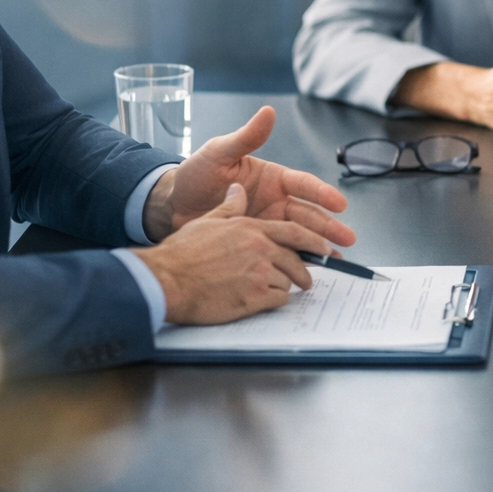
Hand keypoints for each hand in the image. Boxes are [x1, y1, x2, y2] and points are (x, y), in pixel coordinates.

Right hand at [133, 183, 345, 324]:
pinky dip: (274, 302)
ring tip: (274, 292)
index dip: (314, 240)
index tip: (326, 247)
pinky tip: (262, 302)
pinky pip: (278, 300)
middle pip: (296, 259)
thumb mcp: (208, 221)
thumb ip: (230, 207)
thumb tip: (238, 189)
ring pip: (288, 281)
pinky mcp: (254, 297)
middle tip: (307, 279)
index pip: (294, 231)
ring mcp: (259, 273)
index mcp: (251, 228)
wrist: (167, 280)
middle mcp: (260, 248)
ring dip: (284, 287)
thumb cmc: (182, 253)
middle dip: (304, 269)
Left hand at [143, 106, 354, 247]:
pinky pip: (281, 251)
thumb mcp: (219, 153)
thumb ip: (246, 137)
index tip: (339, 204)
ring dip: (319, 245)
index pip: (302, 184)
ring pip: (299, 234)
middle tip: (347, 238)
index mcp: (272, 178)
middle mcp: (275, 201)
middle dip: (329, 226)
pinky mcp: (257, 242)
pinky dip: (297, 260)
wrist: (171, 206)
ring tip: (338, 258)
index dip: (322, 194)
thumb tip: (268, 111)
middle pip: (308, 214)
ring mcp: (267, 223)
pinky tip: (311, 269)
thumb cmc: (195, 175)